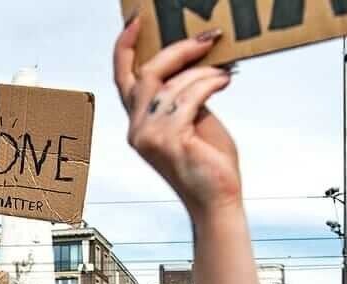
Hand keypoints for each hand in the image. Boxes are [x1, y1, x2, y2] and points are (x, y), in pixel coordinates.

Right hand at [115, 18, 238, 219]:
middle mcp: (137, 130)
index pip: (123, 78)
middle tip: (207, 39)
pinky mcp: (169, 141)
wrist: (216, 199)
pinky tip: (224, 80)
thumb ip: (182, 95)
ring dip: (203, 72)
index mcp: (138, 123)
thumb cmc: (207, 163)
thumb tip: (192, 61)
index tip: (137, 21)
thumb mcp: (192, 119)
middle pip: (148, 73)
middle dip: (178, 50)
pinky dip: (208, 83)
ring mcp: (149, 137)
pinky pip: (188, 97)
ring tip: (224, 72)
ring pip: (172, 84)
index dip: (125, 47)